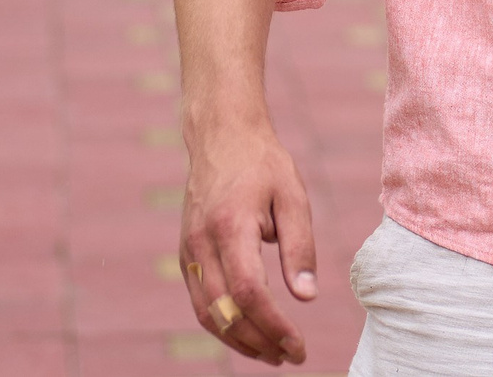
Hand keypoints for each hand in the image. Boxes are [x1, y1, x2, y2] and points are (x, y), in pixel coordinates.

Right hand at [179, 117, 316, 366]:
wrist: (221, 137)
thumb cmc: (263, 165)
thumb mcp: (293, 197)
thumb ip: (300, 248)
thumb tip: (306, 297)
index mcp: (230, 227)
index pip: (247, 292)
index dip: (272, 325)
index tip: (297, 345)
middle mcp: (201, 244)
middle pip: (225, 312)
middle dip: (258, 342)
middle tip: (291, 357)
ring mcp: (189, 252)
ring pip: (207, 314)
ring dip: (239, 341)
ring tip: (273, 354)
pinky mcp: (186, 256)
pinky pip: (201, 302)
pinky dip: (224, 325)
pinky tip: (250, 333)